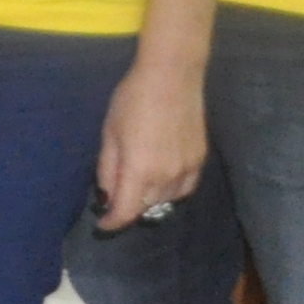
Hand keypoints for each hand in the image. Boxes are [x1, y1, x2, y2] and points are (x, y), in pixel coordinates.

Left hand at [90, 54, 208, 231]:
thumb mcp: (109, 134)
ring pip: (167, 201)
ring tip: (136, 189)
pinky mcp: (200, 161)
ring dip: (149, 201)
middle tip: (115, 199)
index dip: (112, 224)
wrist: (172, 77)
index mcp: (139, 170)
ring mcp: (187, 170)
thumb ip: (107, 168)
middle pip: (146, 208)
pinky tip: (160, 181)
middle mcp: (166, 177)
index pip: (126, 212)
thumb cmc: (132, 101)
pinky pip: (184, 189)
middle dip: (128, 209)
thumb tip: (106, 194)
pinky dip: (170, 192)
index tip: (103, 225)